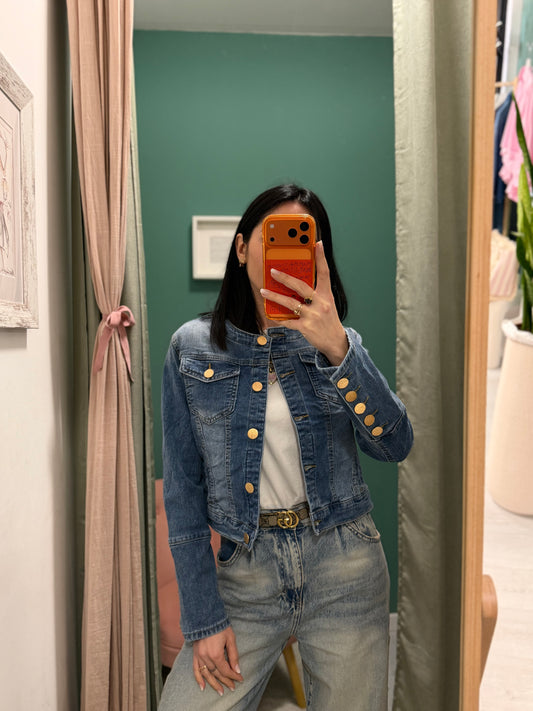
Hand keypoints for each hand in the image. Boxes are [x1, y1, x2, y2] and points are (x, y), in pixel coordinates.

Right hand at [193, 626, 242, 694]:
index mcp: (216, 654)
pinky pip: (196, 669)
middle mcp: (206, 657)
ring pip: (207, 674)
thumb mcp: (230, 639)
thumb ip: (233, 655)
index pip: (226, 669)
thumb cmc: (220, 626)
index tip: (240, 678)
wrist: (206, 616)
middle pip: (217, 673)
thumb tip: (237, 669)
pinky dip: (199, 679)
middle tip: (232, 687)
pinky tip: (203, 687)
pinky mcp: (195, 654)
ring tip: (220, 691)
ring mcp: (199, 656)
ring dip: (214, 684)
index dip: (233, 675)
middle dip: (226, 681)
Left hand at [260, 241, 348, 365]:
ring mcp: (312, 316)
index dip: (321, 257)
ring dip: (274, 297)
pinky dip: (279, 317)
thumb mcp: (327, 303)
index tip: (318, 243)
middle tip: (272, 271)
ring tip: (263, 291)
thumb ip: (315, 292)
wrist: (335, 341)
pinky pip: (288, 321)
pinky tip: (270, 313)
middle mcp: (321, 303)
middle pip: (300, 286)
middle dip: (285, 278)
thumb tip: (296, 282)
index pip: (324, 272)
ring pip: (290, 303)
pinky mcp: (305, 327)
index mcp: (326, 295)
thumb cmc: (328, 319)